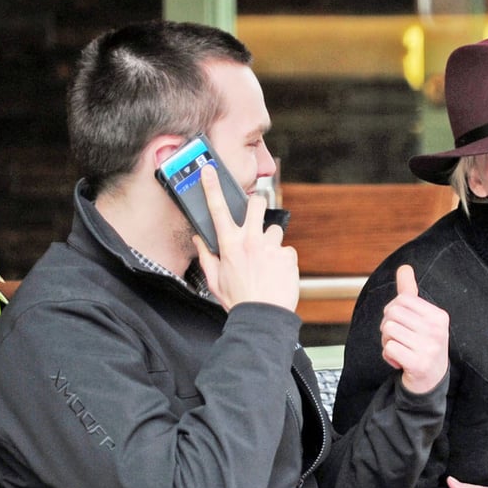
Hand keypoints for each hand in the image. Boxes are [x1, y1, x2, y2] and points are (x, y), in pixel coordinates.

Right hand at [194, 165, 298, 311]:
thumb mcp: (214, 280)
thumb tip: (199, 239)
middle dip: (256, 205)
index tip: (209, 170)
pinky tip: (277, 273)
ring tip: (267, 261)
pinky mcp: (288, 255)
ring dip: (271, 241)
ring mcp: (271, 247)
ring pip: (274, 230)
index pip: (217, 209)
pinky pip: (286, 250)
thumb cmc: (238, 300)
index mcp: (229, 245)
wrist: (263, 317)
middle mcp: (250, 241)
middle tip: (255, 216)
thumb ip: (206, 256)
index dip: (212, 186)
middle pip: (256, 204)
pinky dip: (283, 259)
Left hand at [381, 264, 449, 394]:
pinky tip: (400, 362)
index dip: (394, 311)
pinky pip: (389, 348)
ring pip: (388, 330)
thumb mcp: (421, 319)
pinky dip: (388, 356)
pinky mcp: (418, 364)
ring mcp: (429, 348)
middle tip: (400, 339)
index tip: (403, 325)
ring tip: (401, 349)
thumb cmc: (423, 345)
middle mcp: (437, 330)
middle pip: (392, 313)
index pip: (402, 299)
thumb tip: (404, 268)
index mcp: (439, 316)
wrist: (430, 381)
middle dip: (388, 326)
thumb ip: (410, 293)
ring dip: (387, 342)